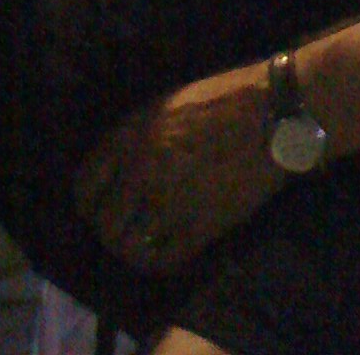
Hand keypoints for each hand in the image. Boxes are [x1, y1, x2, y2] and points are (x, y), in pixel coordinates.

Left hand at [74, 61, 284, 274]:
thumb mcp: (167, 104)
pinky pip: (163, 259)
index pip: (86, 183)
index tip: (96, 207)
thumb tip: (119, 165)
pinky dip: (157, 262)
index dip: (88, 201)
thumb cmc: (223, 97)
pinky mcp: (200, 226)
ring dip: (130, 249)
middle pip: (105, 222)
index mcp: (131, 135)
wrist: (273, 113)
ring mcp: (170, 202)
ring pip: (128, 246)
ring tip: (139, 245)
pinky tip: (163, 253)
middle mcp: (141, 171)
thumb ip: (137, 135)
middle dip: (108, 229)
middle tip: (120, 229)